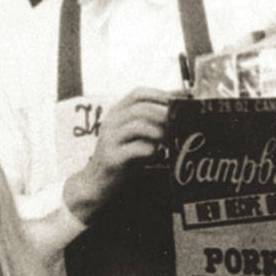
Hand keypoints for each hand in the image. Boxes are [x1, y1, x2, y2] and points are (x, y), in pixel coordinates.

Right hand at [65, 87, 171, 221]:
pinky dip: (152, 150)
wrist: (97, 181)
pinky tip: (156, 155)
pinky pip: (137, 149)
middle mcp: (111, 123)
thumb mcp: (134, 134)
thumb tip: (178, 104)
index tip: (177, 104)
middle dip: (164, 114)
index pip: (138, 94)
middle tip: (178, 124)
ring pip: (138, 126)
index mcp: (117, 113)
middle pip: (140, 108)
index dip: (160, 95)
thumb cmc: (122, 155)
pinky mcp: (113, 158)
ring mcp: (110, 140)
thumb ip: (150, 120)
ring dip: (159, 132)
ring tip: (167, 141)